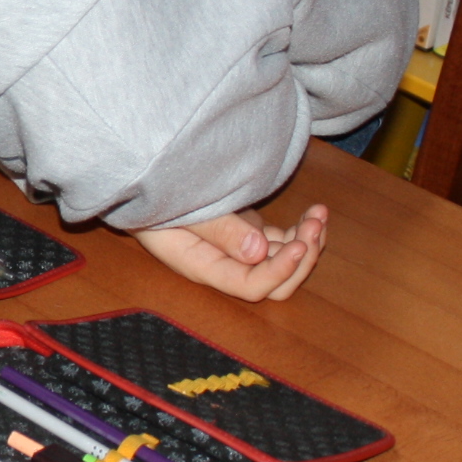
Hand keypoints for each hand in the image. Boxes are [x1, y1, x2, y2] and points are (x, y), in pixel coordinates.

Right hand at [134, 204, 327, 300]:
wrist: (142, 176)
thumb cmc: (153, 187)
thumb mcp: (179, 204)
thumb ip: (217, 228)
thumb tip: (258, 252)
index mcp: (202, 265)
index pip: (249, 286)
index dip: (279, 270)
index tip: (300, 243)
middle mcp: (223, 265)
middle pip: (274, 284)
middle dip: (300, 258)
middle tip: (313, 224)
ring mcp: (238, 250)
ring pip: (283, 263)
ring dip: (307, 242)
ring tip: (318, 213)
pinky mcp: (247, 234)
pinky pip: (281, 244)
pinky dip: (301, 231)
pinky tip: (312, 211)